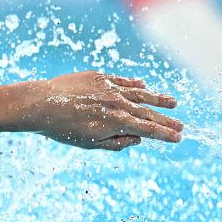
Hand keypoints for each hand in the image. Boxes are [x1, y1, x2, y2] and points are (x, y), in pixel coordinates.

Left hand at [20, 72, 181, 150]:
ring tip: (172, 103)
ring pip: (140, 93)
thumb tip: (137, 138)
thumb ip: (116, 143)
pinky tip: (143, 85)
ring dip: (157, 99)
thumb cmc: (61, 128)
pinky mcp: (98, 77)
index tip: (177, 137)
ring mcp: (109, 89)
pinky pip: (121, 81)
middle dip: (166, 120)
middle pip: (148, 113)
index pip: (148, 130)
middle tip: (180, 126)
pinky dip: (134, 84)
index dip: (165, 134)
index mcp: (117, 122)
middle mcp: (118, 104)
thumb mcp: (89, 143)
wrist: (41, 104)